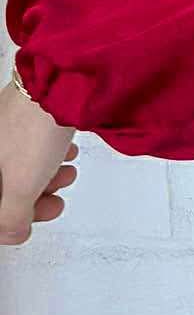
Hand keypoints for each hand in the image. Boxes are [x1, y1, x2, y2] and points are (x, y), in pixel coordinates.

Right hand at [0, 79, 80, 245]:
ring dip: (44, 176)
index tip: (29, 223)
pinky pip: (29, 142)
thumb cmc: (33, 131)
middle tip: (55, 201)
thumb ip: (12, 219)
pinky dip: (47, 154)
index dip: (9, 220)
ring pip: (19, 163)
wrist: (59, 81)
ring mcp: (3, 127)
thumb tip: (14, 233)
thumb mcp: (19, 190)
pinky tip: (66, 153)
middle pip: (4, 185)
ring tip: (67, 173)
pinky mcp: (21, 112)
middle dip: (32, 198)